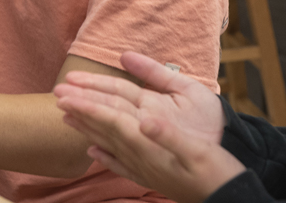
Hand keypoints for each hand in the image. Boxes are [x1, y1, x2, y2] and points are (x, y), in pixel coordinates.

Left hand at [54, 51, 245, 202]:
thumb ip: (170, 135)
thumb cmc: (218, 174)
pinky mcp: (151, 177)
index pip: (111, 120)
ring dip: (86, 129)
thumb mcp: (198, 151)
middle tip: (56, 95)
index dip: (88, 105)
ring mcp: (144, 170)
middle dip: (80, 111)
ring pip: (108, 145)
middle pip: (103, 130)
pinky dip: (104, 157)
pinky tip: (92, 154)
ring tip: (66, 117)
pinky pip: (120, 165)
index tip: (65, 94)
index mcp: (150, 146)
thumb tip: (146, 120)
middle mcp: (141, 159)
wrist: (229, 201)